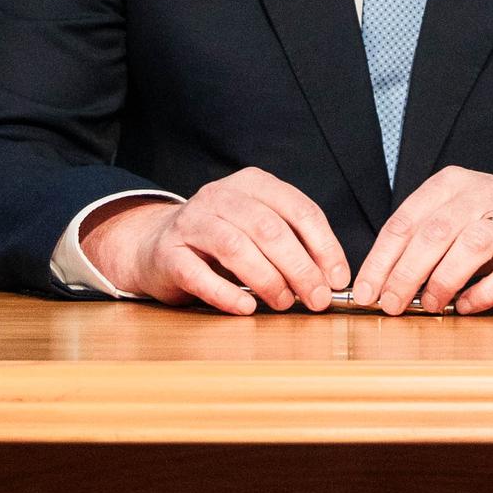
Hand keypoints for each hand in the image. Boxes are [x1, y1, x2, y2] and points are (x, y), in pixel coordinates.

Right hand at [82, 168, 351, 313]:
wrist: (155, 245)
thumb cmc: (220, 242)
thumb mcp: (259, 231)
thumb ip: (293, 246)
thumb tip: (331, 279)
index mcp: (252, 184)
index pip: (298, 209)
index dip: (324, 245)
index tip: (337, 278)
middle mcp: (220, 196)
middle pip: (269, 229)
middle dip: (300, 267)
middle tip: (317, 299)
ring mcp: (190, 222)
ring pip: (235, 247)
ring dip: (267, 280)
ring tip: (283, 304)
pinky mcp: (167, 253)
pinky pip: (198, 274)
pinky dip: (226, 294)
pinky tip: (246, 308)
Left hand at [350, 166, 492, 315]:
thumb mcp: (454, 214)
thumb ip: (421, 240)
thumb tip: (381, 283)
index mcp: (451, 184)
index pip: (406, 221)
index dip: (382, 259)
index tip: (366, 291)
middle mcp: (481, 194)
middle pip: (435, 233)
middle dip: (406, 273)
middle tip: (390, 305)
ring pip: (472, 246)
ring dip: (444, 280)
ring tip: (429, 306)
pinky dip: (485, 292)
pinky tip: (467, 306)